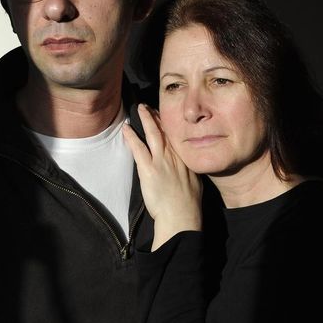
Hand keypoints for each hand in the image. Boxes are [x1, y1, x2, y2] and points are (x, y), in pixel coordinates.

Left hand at [122, 104, 201, 250]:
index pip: (177, 135)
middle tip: (150, 106)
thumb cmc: (189, 205)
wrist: (181, 216)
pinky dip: (132, 137)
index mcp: (186, 159)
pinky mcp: (148, 170)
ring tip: (140, 109)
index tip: (165, 114)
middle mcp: (175, 156)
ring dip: (146, 119)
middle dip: (158, 116)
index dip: (170, 123)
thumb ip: (190, 171)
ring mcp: (161, 162)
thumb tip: (188, 166)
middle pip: (166, 130)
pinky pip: (138, 148)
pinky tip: (126, 128)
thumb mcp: (196, 182)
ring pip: (153, 134)